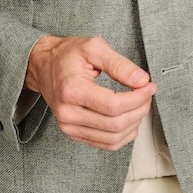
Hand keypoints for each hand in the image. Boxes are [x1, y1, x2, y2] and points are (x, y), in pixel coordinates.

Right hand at [25, 35, 156, 150]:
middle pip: (115, 124)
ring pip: (113, 138)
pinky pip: (105, 144)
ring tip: (139, 104)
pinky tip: (130, 119)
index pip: (113, 105)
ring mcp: (69, 126)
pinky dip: (123, 135)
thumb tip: (142, 80)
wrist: (44, 66)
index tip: (149, 86)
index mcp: (72, 90)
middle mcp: (68, 113)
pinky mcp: (73, 133)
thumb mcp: (94, 47)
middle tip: (147, 93)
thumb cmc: (67, 55)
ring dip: (134, 123)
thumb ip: (119, 64)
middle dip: (139, 109)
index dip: (138, 98)